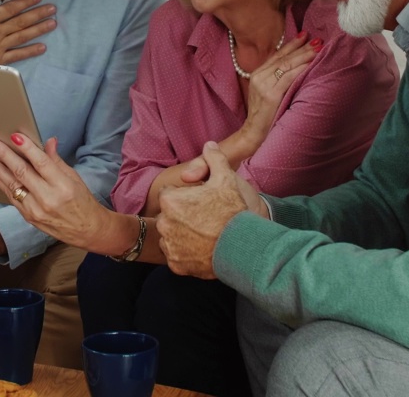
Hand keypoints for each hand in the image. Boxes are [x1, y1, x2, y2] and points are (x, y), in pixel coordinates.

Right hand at [0, 0, 56, 64]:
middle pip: (21, 21)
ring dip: (39, 30)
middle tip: (52, 9)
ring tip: (52, 23)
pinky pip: (17, 56)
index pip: (10, 8)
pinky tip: (42, 47)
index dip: (25, 2)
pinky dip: (30, 51)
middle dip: (38, 14)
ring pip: (22, 37)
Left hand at [0, 135, 112, 248]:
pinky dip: (1, 183)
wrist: (86, 230)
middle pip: (22, 173)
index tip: (15, 136)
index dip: (27, 148)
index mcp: (63, 186)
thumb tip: (48, 141)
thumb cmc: (82, 201)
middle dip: (5, 156)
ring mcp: (36, 210)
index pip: (42, 163)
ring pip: (13, 185)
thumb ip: (57, 160)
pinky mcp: (28, 217)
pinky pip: (11, 197)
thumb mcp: (74, 178)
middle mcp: (48, 199)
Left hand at [157, 142, 254, 278]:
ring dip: (182, 235)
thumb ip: (214, 158)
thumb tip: (208, 144)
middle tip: (204, 218)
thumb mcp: (226, 178)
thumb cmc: (234, 210)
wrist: (244, 245)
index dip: (185, 196)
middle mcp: (164, 223)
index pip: (170, 194)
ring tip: (204, 234)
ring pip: (171, 236)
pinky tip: (202, 249)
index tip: (199, 201)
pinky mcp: (176, 265)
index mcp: (170, 200)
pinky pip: (177, 256)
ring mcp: (169, 246)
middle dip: (182, 215)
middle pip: (169, 215)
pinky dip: (186, 254)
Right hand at [240, 33, 318, 140]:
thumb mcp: (267, 92)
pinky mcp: (271, 95)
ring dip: (304, 55)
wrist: (254, 134)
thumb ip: (276, 79)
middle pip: (284, 58)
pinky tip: (311, 64)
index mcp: (257, 74)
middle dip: (302, 48)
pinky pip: (289, 77)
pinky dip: (301, 69)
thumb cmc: (265, 116)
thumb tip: (296, 67)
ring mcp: (264, 85)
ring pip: (287, 65)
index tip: (305, 35)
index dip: (292, 44)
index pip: (277, 55)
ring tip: (318, 48)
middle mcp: (259, 77)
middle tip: (318, 40)